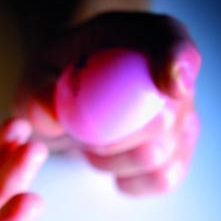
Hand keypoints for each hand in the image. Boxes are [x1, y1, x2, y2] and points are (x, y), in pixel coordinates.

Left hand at [16, 12, 200, 194]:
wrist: (69, 99)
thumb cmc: (58, 78)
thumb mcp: (37, 75)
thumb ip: (39, 91)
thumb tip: (51, 115)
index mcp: (151, 39)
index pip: (174, 47)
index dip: (175, 65)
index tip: (167, 87)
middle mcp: (177, 79)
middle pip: (167, 119)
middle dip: (113, 139)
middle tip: (79, 135)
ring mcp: (183, 120)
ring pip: (160, 157)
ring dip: (113, 162)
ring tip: (89, 145)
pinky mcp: (177, 155)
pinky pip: (161, 180)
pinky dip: (128, 180)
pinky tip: (107, 163)